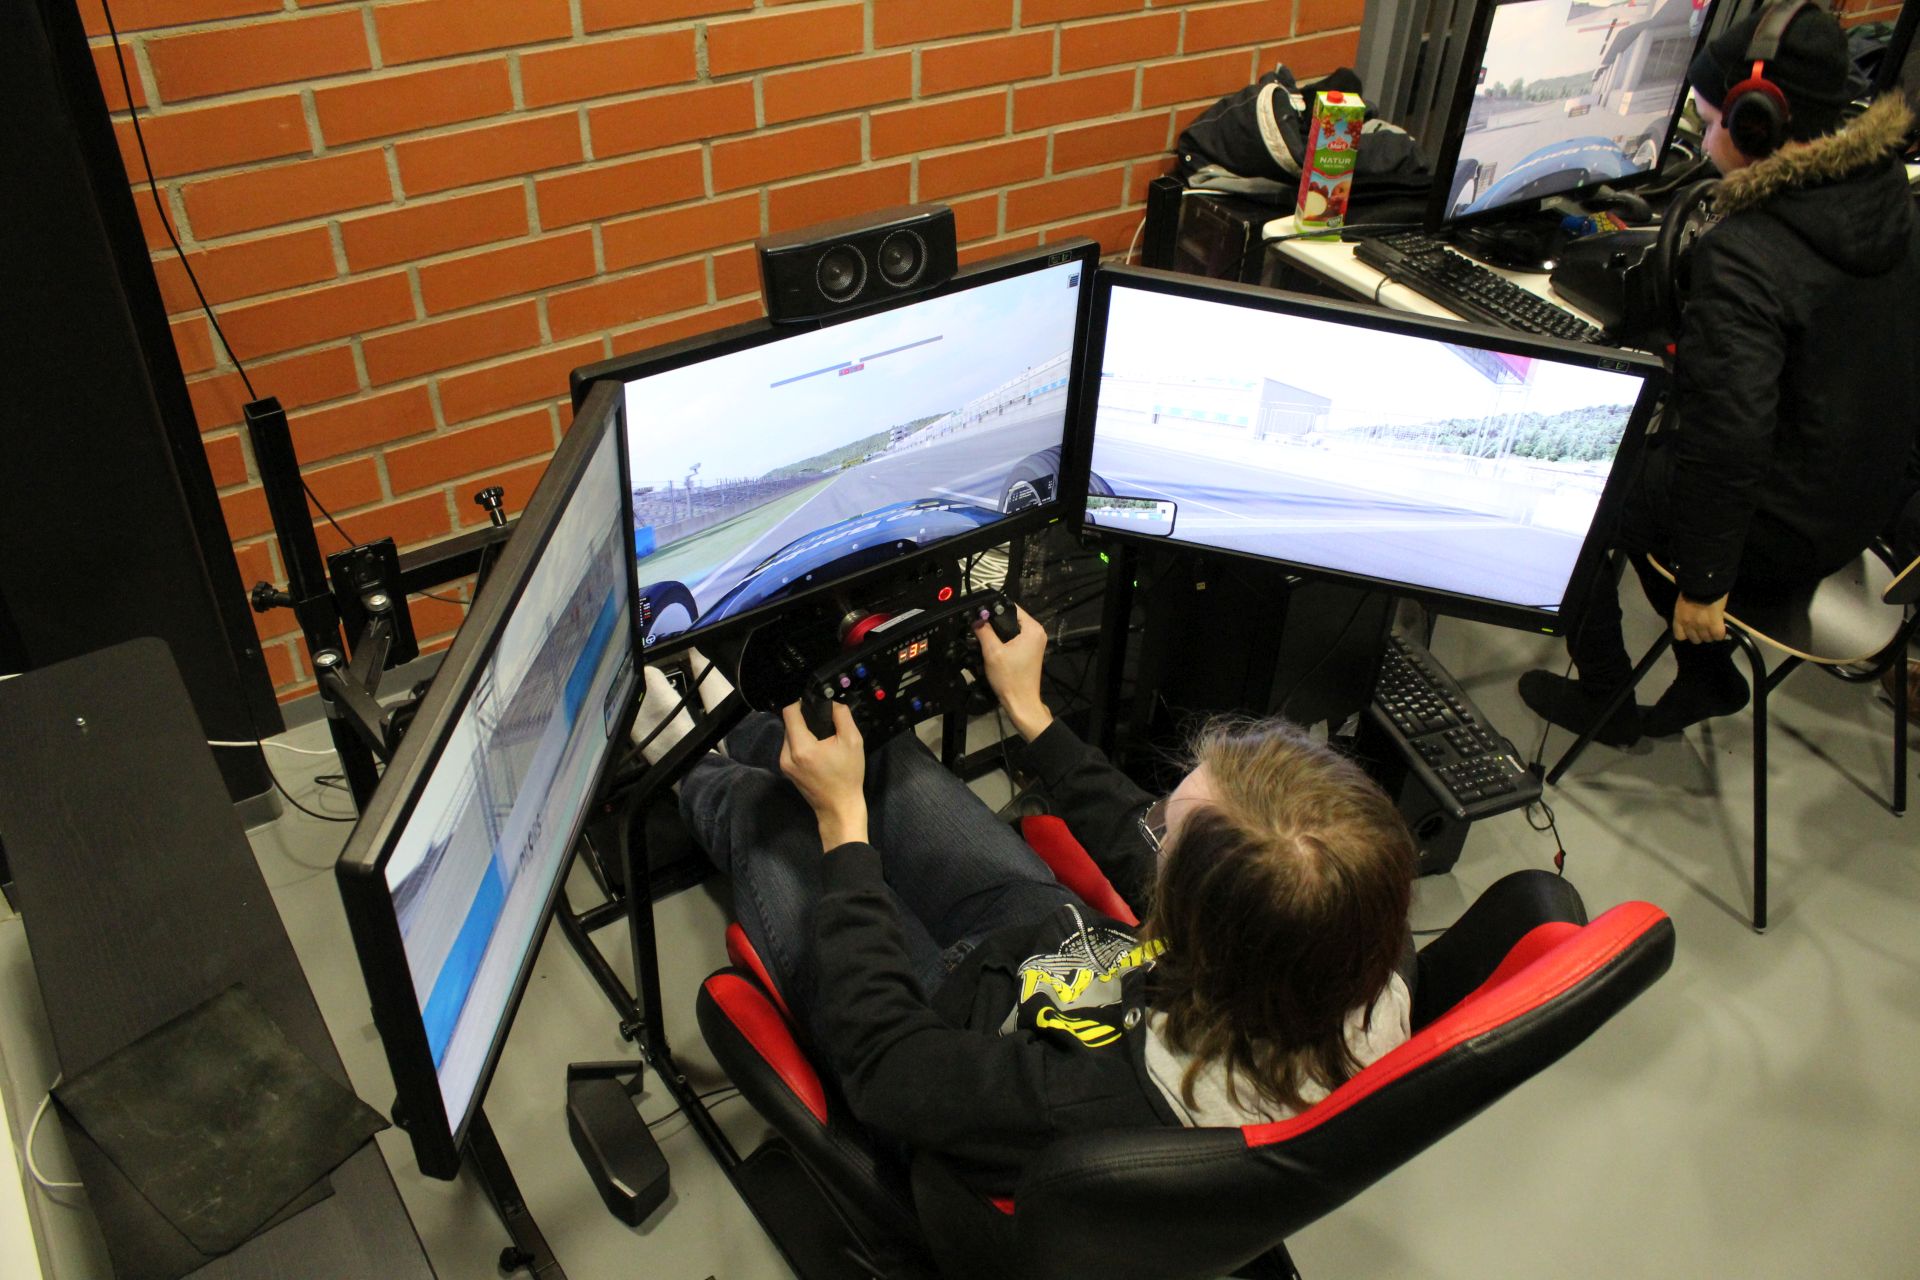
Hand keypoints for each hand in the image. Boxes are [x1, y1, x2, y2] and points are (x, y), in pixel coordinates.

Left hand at [779, 701, 868, 848]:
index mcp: (801, 747)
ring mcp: (783, 764)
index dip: (800, 702)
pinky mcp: (786, 770)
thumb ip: (841, 715)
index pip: (789, 711)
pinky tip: (817, 749)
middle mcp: (786, 754)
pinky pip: (790, 747)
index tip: (814, 702)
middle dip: (804, 718)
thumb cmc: (848, 776)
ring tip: (822, 737)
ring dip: (803, 731)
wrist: (839, 807)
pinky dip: (801, 743)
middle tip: (824, 722)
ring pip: (789, 734)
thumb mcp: (853, 741)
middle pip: (789, 723)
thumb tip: (831, 699)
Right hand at [973, 602, 1051, 739]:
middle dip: (995, 620)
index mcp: (1032, 629)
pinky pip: (1015, 638)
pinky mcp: (1031, 651)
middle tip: (978, 624)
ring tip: (982, 633)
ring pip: (1012, 628)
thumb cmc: (1010, 678)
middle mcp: (1037, 632)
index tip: (979, 612)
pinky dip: (1004, 639)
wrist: (1021, 702)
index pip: (1012, 607)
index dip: (994, 607)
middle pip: (1012, 617)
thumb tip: (976, 618)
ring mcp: (1035, 642)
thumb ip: (984, 631)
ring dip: (998, 631)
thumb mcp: (992, 652)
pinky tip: (992, 645)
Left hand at [1672, 594, 1728, 643]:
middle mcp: (1689, 624)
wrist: (1703, 583)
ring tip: (1714, 629)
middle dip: (1701, 635)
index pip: (1680, 636)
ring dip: (1711, 635)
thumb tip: (1692, 618)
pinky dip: (1720, 634)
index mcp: (1679, 619)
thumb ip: (1686, 613)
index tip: (1693, 631)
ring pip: (1707, 639)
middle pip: (1695, 639)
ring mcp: (1702, 626)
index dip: (1687, 634)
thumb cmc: (1692, 589)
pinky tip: (1721, 629)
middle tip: (1706, 629)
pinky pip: (1718, 635)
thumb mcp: (1683, 603)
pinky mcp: (1714, 624)